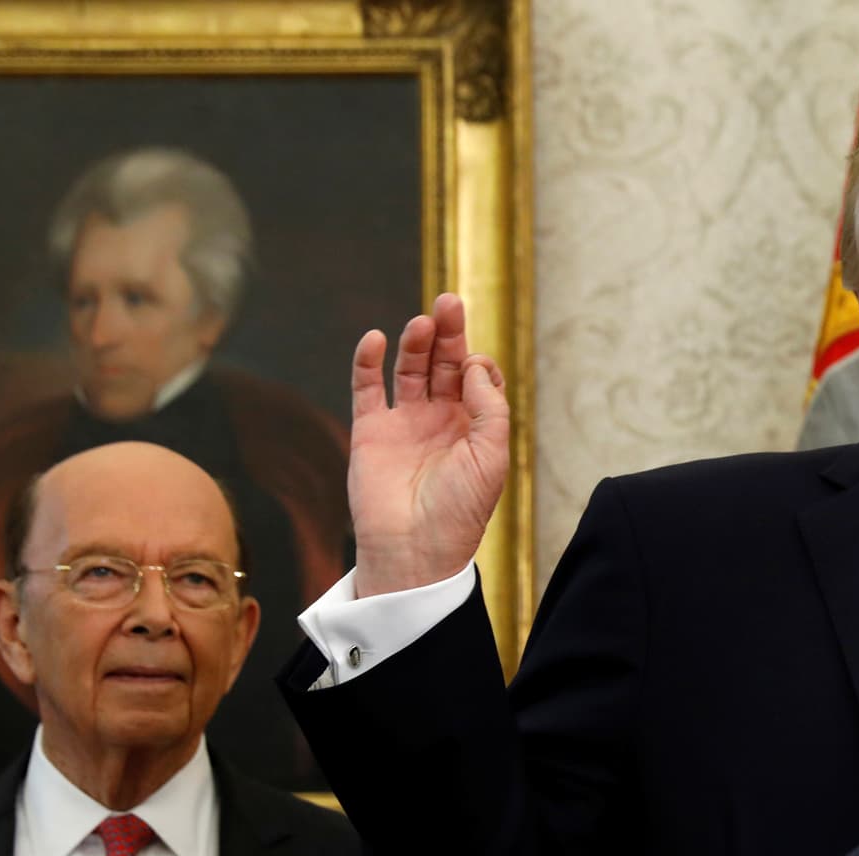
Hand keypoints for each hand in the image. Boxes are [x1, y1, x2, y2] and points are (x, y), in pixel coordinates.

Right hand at [346, 292, 509, 597]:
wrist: (414, 550)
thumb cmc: (459, 511)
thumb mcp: (491, 457)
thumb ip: (488, 407)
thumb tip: (473, 364)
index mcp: (473, 427)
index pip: (476, 376)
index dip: (477, 362)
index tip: (474, 366)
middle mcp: (440, 420)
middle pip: (444, 363)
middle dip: (449, 332)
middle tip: (450, 301)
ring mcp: (403, 423)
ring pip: (410, 368)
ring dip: (416, 342)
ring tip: (423, 322)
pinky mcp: (370, 431)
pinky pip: (367, 387)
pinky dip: (367, 361)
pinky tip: (375, 339)